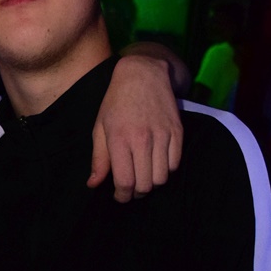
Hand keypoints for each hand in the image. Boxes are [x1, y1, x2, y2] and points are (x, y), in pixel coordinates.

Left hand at [89, 53, 182, 202]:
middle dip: (136, 193)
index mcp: (120, 139)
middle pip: (144, 184)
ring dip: (152, 183)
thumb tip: (93, 185)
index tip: (119, 196)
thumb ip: (99, 159)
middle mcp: (143, 139)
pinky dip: (166, 170)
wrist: (143, 73)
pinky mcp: (178, 132)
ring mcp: (163, 135)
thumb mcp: (100, 127)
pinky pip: (175, 164)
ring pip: (162, 178)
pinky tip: (156, 164)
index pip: (125, 181)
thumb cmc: (116, 101)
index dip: (122, 196)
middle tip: (131, 188)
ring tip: (143, 177)